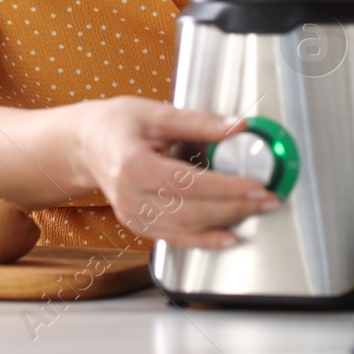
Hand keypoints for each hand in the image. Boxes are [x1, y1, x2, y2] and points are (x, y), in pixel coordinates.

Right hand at [73, 96, 279, 248]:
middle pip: (192, 210)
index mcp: (133, 167)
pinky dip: (203, 240)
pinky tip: (227, 237)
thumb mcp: (155, 113)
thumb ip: (198, 122)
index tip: (258, 185)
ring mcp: (133, 216)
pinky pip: (175, 238)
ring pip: (187, 228)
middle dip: (235, 206)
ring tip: (254, 211)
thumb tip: (237, 127)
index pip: (190, 183)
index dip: (228, 187)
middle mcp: (131, 198)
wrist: (86, 145)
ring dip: (225, 222)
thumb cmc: (115, 124)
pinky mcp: (138, 225)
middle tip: (267, 198)